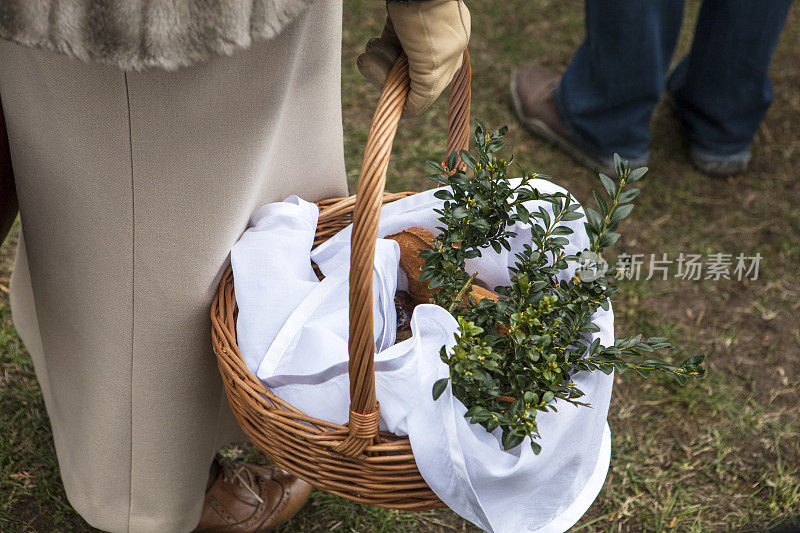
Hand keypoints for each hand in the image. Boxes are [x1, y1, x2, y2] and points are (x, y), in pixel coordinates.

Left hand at [357, 0, 469, 116]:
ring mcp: (416, 39)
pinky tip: (373, 44)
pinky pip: (386, 48)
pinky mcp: (401, 26)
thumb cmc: (427, 22)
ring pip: (391, 65)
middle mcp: (435, 53)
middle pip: (402, 81)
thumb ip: (423, 93)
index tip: (388, 94)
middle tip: (373, 62)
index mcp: (449, 64)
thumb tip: (408, 111)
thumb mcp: (430, 65)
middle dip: (385, 76)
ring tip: (373, 47)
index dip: (401, 97)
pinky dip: (376, 50)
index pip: (421, 97)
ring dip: (378, 61)